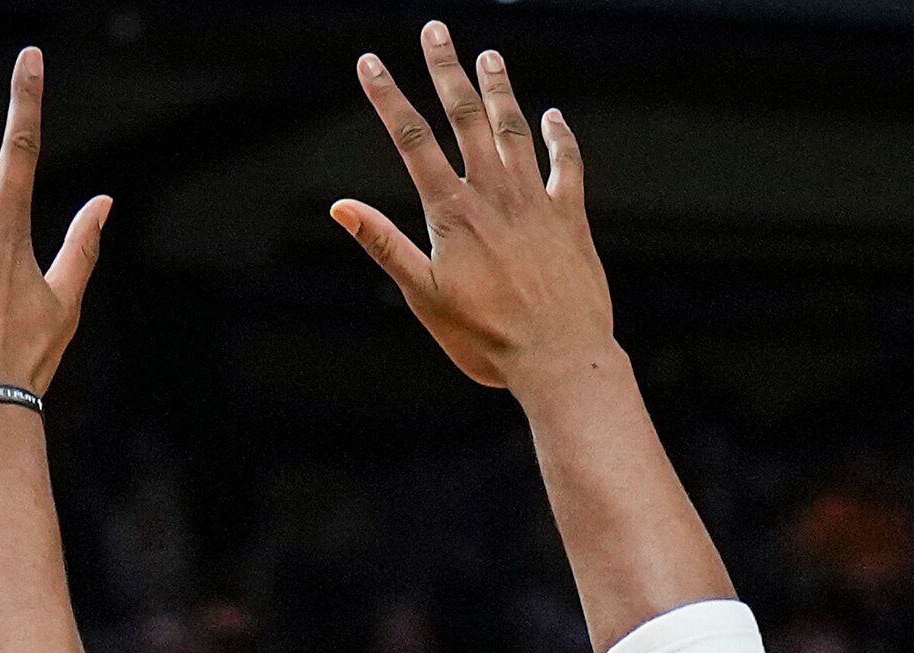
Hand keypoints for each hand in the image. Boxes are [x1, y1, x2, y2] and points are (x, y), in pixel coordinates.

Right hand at [333, 22, 613, 393]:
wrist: (560, 359)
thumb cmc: (486, 339)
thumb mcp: (424, 297)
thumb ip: (385, 244)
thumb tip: (341, 207)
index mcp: (452, 212)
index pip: (412, 139)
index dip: (388, 96)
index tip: (370, 62)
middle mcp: (495, 195)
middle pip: (465, 117)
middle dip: (446, 70)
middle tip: (435, 30)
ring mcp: (536, 202)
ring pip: (514, 130)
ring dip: (499, 90)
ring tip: (488, 55)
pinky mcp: (572, 218)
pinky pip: (568, 166)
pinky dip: (560, 138)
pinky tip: (552, 116)